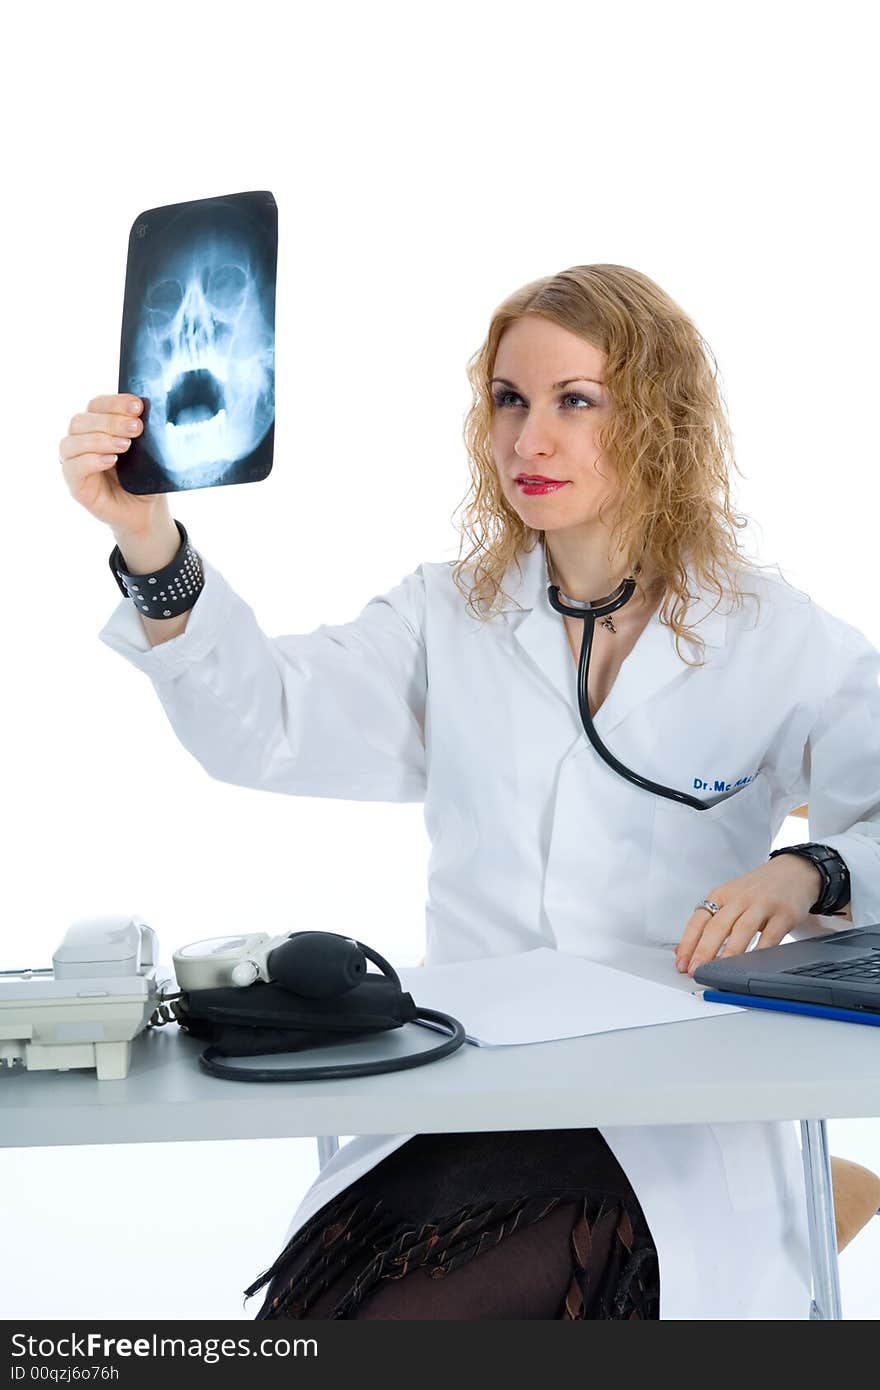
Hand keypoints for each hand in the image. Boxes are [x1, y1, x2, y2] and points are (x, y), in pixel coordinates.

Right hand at [59, 393, 168, 536]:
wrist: (147, 511)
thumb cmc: (144, 478)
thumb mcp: (148, 452)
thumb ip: (143, 432)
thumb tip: (147, 412)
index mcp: (97, 428)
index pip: (95, 405)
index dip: (114, 402)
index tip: (137, 406)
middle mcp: (81, 443)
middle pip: (81, 421)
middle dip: (110, 421)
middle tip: (136, 428)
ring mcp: (75, 464)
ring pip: (72, 442)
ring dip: (100, 439)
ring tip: (126, 445)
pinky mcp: (76, 486)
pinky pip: (72, 468)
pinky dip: (91, 460)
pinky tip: (111, 460)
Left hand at [675, 854, 823, 975]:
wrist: (795, 871)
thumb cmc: (759, 889)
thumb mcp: (731, 898)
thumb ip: (711, 922)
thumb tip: (685, 951)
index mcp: (722, 895)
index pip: (699, 919)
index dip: (688, 943)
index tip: (681, 963)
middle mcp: (740, 898)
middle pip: (718, 926)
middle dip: (704, 951)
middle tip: (695, 971)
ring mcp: (763, 905)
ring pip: (743, 930)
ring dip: (728, 953)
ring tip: (719, 971)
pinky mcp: (784, 914)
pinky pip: (771, 936)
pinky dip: (760, 952)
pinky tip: (752, 964)